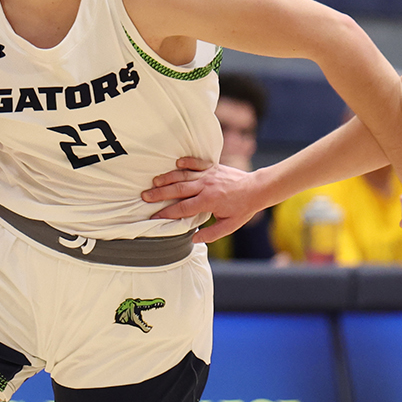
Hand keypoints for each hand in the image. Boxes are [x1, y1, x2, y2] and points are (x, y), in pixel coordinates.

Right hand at [142, 157, 262, 242]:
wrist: (257, 188)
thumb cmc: (243, 208)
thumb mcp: (230, 226)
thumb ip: (211, 234)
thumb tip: (193, 239)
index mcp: (209, 201)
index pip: (182, 208)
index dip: (167, 213)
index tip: (154, 217)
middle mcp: (206, 186)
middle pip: (178, 189)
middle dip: (159, 194)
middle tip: (145, 197)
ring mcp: (208, 174)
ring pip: (183, 175)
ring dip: (167, 178)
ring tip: (153, 182)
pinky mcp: (212, 167)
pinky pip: (196, 162)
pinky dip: (185, 162)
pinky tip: (175, 163)